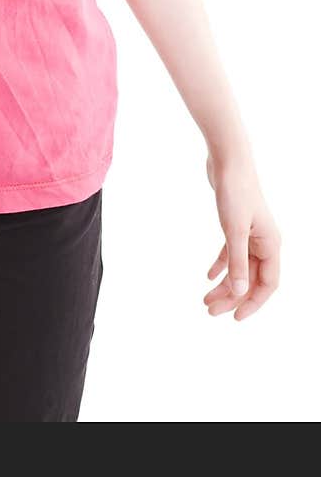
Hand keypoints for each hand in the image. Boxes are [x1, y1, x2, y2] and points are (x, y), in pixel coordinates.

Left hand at [204, 152, 280, 320]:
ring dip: (224, 284)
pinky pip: (230, 252)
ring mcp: (250, 233)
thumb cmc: (235, 191)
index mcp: (271, 245)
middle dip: (232, 297)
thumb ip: (237, 262)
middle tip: (209, 310)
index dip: (254, 303)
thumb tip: (239, 292)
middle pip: (250, 278)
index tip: (235, 317)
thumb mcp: (234, 230)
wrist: (228, 160)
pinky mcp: (236, 224)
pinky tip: (208, 276)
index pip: (268, 284)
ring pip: (239, 267)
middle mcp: (264, 241)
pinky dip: (220, 265)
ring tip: (205, 299)